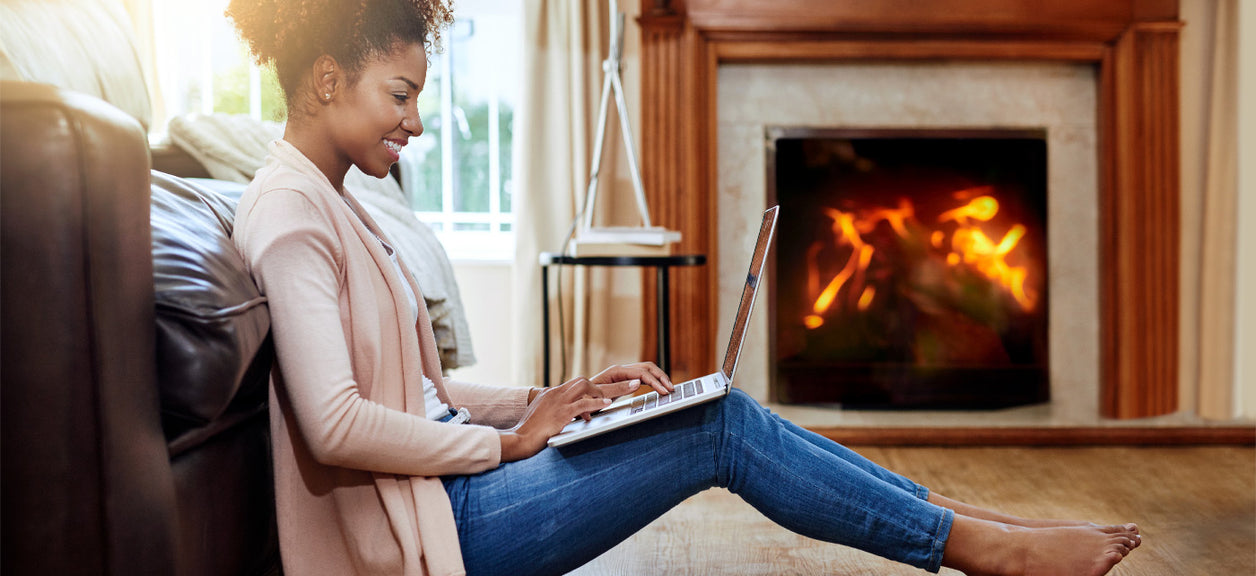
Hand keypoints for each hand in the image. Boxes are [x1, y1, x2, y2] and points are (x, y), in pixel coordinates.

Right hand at [499, 377, 639, 461]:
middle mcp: (556, 394)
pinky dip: (595, 404)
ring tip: (626, 392)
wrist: (516, 440)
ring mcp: (557, 402)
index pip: (577, 385)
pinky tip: (607, 405)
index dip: (595, 389)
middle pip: (585, 382)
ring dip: (606, 391)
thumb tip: (572, 416)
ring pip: (586, 387)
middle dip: (607, 385)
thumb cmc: (528, 434)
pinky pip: (581, 404)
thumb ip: (556, 414)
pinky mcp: (559, 414)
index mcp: (552, 394)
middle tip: (631, 385)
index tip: (611, 392)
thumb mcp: (543, 418)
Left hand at [591, 362, 672, 395]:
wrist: (576, 400)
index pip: (642, 373)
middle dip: (661, 377)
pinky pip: (643, 377)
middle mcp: (621, 370)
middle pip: (647, 367)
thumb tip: (638, 383)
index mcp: (616, 372)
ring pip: (647, 370)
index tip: (664, 391)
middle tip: (671, 389)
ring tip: (669, 388)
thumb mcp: (600, 396)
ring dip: (659, 377)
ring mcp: (623, 374)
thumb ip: (618, 389)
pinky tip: (659, 388)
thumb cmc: (586, 399)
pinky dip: (654, 381)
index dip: (655, 381)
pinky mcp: (624, 380)